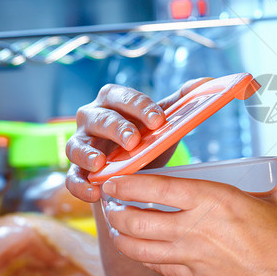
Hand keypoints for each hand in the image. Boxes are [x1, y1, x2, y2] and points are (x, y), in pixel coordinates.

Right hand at [65, 78, 210, 202]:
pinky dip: (80, 186)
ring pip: (77, 146)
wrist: (134, 166)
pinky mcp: (77, 171)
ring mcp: (81, 145)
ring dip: (87, 154)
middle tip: (134, 140)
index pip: (123, 97)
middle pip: (99, 119)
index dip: (140, 107)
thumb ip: (180, 102)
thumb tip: (204, 83)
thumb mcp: (161, 120)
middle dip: (116, 128)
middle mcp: (92, 118)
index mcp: (113, 100)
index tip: (158, 120)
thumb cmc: (145, 136)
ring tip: (101, 164)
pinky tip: (94, 192)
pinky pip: (72, 178)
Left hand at [100, 163, 276, 275]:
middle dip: (116, 210)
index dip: (129, 183)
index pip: (158, 187)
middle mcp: (195, 228)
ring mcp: (192, 257)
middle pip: (137, 219)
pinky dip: (142, 257)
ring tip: (116, 227)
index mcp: (214, 200)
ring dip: (122, 236)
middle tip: (110, 203)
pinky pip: (157, 267)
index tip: (114, 180)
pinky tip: (140, 251)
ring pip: (140, 247)